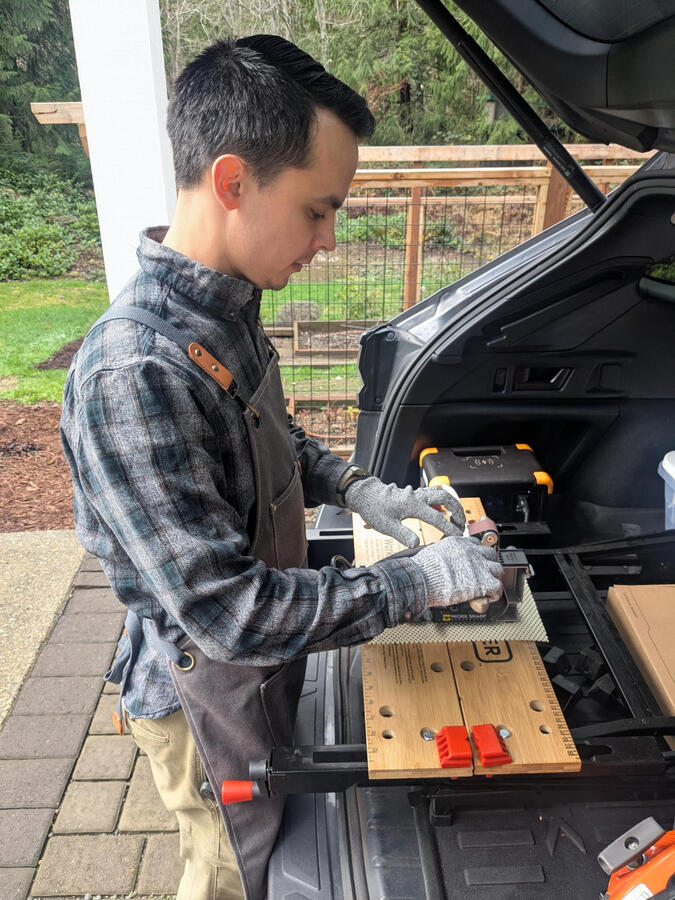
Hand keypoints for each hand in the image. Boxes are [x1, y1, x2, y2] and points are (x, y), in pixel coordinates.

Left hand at [344, 477, 464, 547]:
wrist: (365, 495)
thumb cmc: (374, 509)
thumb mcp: (386, 526)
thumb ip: (402, 534)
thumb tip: (417, 543)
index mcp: (412, 505)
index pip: (436, 518)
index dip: (449, 527)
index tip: (458, 536)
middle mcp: (417, 497)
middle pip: (445, 497)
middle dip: (457, 509)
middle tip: (462, 524)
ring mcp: (416, 494)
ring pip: (440, 493)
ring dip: (451, 503)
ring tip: (457, 517)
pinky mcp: (413, 494)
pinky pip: (433, 494)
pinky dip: (442, 501)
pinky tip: (443, 510)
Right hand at [409, 536, 502, 607]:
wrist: (422, 579)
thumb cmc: (422, 570)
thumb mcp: (433, 553)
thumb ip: (444, 555)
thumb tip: (443, 562)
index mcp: (458, 543)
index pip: (475, 544)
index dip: (476, 555)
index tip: (474, 562)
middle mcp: (471, 552)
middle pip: (490, 554)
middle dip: (487, 564)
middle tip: (483, 573)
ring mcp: (479, 566)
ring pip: (497, 569)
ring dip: (493, 578)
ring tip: (486, 586)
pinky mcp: (483, 581)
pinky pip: (497, 587)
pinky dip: (494, 593)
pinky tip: (487, 597)